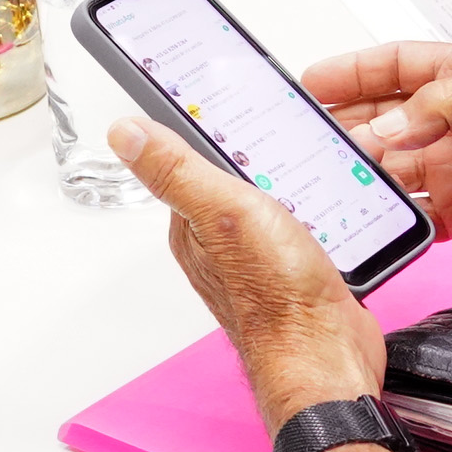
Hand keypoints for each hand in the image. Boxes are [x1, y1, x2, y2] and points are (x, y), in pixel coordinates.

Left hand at [108, 114, 390, 428]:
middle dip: (253, 151)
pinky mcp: (294, 268)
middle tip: (272, 121)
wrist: (327, 353)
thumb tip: (124, 132)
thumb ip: (176, 170)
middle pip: (231, 179)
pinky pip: (299, 223)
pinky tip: (324, 197)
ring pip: (268, 199)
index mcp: (192, 227)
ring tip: (302, 152)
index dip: (205, 128)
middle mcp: (220, 243)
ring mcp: (258, 257)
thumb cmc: (276, 297)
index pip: (187, 162)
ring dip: (286, 178)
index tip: (219, 98)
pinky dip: (311, 205)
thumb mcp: (223, 211)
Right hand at [307, 40, 451, 261]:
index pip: (393, 67)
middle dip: (341, 130)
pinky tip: (365, 225)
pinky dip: (387, 223)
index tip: (310, 83)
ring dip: (358, 178)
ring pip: (390, 172)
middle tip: (302, 143)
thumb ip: (439, 107)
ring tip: (321, 186)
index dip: (351, 73)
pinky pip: (413, 219)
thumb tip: (384, 128)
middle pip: (381, 122)